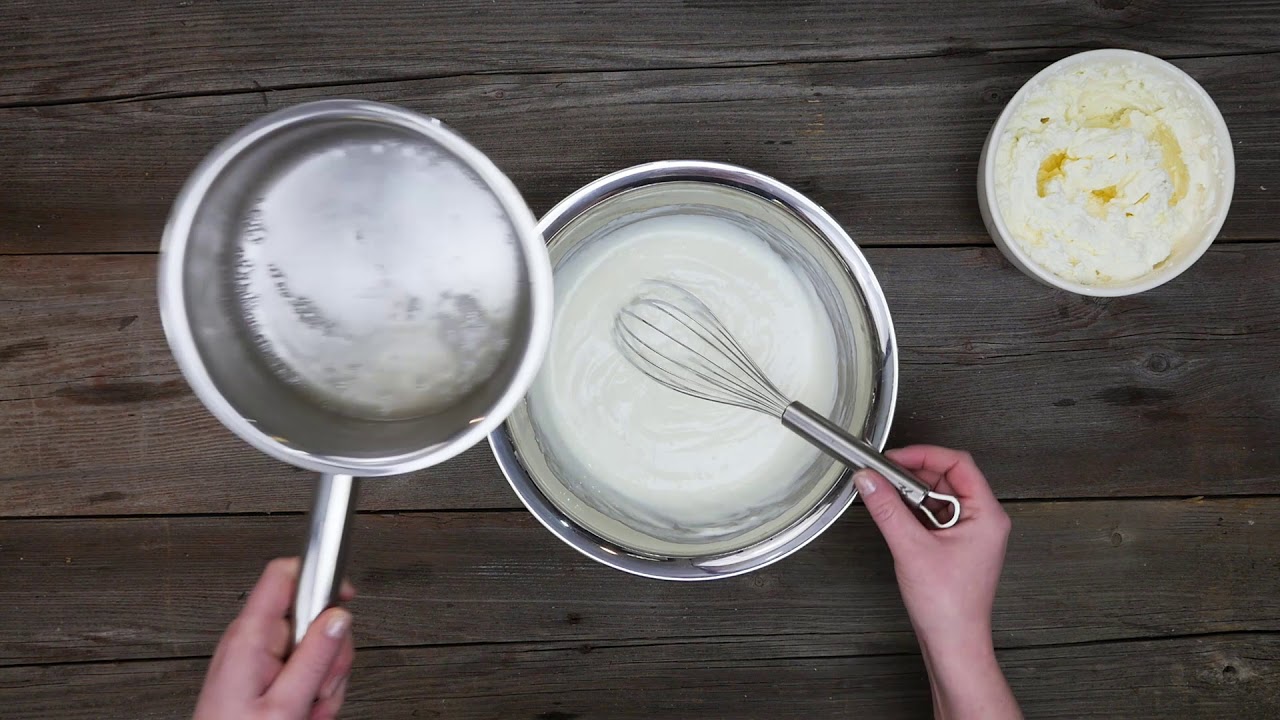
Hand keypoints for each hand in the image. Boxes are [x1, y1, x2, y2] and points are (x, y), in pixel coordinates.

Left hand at [194, 558, 355, 719]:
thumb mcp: (286, 704)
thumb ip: (314, 658)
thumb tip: (338, 617)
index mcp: (249, 637)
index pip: (284, 574)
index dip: (319, 574)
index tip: (344, 595)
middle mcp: (251, 640)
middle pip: (311, 616)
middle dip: (329, 652)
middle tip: (321, 685)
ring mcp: (258, 656)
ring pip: (315, 644)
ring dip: (324, 678)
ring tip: (310, 705)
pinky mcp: (264, 672)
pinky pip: (305, 666)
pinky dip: (314, 689)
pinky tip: (305, 708)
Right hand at [855, 445, 1020, 719]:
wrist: (953, 643)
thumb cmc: (948, 605)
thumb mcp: (911, 548)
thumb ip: (887, 509)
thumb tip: (869, 480)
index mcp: (986, 515)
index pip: (958, 463)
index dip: (924, 455)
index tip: (894, 458)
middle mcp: (983, 520)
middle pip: (948, 477)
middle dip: (913, 474)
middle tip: (883, 475)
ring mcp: (971, 533)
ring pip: (938, 496)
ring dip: (911, 494)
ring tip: (887, 498)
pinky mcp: (956, 545)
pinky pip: (934, 515)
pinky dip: (913, 511)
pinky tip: (896, 517)